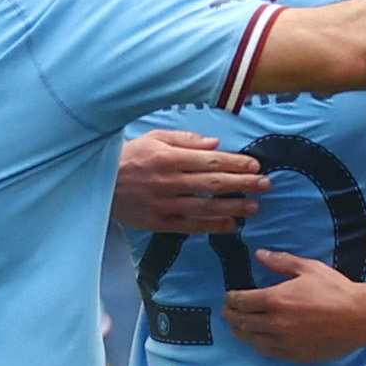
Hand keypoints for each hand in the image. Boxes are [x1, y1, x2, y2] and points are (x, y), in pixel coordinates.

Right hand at [114, 130, 269, 233]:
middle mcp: (169, 182)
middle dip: (242, 184)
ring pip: (205, 208)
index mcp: (169, 158)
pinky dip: (211, 226)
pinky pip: (190, 226)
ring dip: (232, 208)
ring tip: (254, 207)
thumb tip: (215, 144)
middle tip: (265, 185)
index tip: (255, 165)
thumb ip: (186, 140)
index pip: (210, 160)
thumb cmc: (130, 156)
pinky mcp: (159, 223)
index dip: (236, 163)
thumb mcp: (154, 138)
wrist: (100, 184)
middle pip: (213, 184)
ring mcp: (164, 205)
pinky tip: (230, 225)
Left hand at [222, 249, 365, 362]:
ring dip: (241, 333)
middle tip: (227, 312)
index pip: (242, 302)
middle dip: (231, 316)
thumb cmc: (335, 289)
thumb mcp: (308, 268)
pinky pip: (269, 352)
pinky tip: (258, 341)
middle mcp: (275, 323)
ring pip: (252, 340)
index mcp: (276, 300)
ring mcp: (284, 342)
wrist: (360, 317)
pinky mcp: (295, 355)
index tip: (228, 297)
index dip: (231, 299)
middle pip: (243, 322)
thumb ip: (281, 262)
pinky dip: (258, 345)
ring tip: (237, 328)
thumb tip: (260, 254)